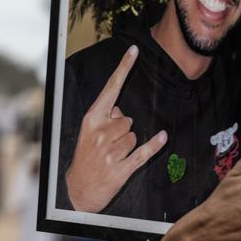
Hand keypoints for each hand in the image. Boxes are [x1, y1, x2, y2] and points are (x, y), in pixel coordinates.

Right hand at [66, 45, 167, 212]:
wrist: (77, 190)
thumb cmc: (86, 157)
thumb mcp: (88, 132)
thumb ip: (105, 116)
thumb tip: (120, 110)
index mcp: (91, 119)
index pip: (111, 88)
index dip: (124, 68)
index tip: (134, 50)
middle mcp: (100, 132)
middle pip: (128, 119)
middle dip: (123, 130)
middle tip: (109, 145)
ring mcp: (111, 151)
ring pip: (135, 136)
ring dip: (129, 144)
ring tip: (113, 155)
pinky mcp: (122, 168)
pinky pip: (144, 151)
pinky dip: (154, 145)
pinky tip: (163, 137)